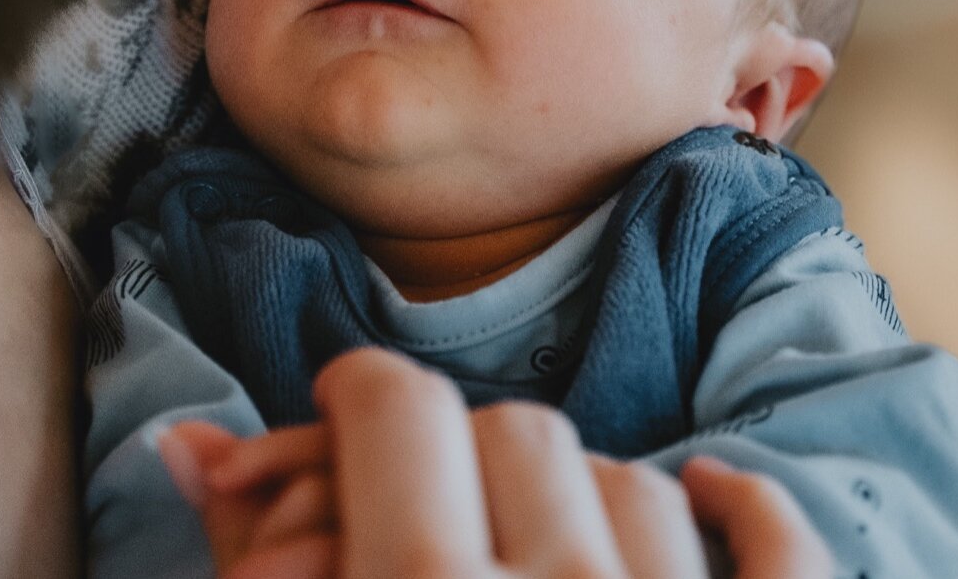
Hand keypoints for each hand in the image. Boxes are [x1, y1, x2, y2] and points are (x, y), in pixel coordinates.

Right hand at [162, 348, 831, 577]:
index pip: (389, 406)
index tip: (352, 411)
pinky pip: (772, 540)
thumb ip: (250, 553)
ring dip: (583, 504)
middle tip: (442, 514)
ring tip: (546, 559)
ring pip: (634, 475)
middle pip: (510, 426)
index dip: (357, 398)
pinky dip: (738, 512)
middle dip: (463, 458)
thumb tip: (184, 444)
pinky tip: (706, 503)